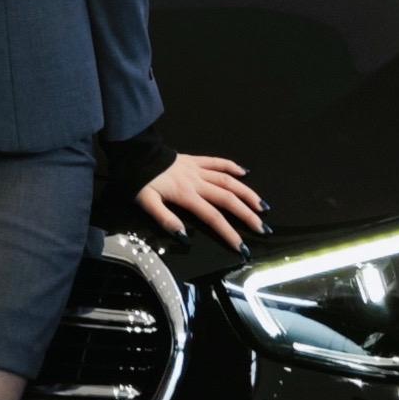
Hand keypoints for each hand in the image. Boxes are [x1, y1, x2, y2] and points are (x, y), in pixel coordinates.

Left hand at [136, 153, 267, 253]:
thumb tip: (184, 237)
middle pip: (227, 199)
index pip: (213, 217)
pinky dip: (232, 166)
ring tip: (262, 206)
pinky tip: (245, 173)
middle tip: (263, 229)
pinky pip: (217, 162)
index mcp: (186, 195)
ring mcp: (198, 169)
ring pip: (228, 181)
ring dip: (247, 193)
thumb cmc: (140, 180)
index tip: (241, 247)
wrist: (136, 153)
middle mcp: (197, 182)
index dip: (228, 233)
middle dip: (246, 215)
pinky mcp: (195, 160)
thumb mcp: (146, 202)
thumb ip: (165, 219)